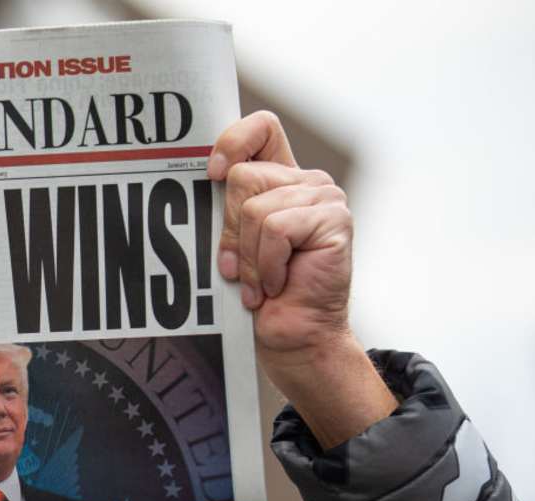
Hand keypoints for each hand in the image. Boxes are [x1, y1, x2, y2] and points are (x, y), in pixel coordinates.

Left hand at [208, 112, 394, 448]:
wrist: (294, 338)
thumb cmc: (262, 297)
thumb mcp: (235, 245)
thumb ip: (227, 209)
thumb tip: (200, 180)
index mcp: (282, 180)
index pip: (261, 128)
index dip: (232, 141)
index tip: (211, 175)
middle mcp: (305, 183)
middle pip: (242, 177)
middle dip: (230, 230)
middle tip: (240, 269)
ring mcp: (324, 198)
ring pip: (255, 208)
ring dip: (250, 257)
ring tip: (262, 284)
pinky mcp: (334, 220)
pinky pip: (276, 228)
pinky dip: (268, 265)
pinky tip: (279, 285)